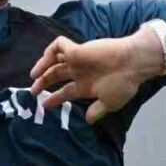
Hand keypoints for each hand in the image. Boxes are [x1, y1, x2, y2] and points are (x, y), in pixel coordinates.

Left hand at [29, 31, 163, 124]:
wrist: (132, 64)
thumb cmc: (123, 84)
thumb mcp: (110, 103)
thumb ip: (97, 111)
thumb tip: (88, 120)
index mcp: (87, 85)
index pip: (65, 91)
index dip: (54, 98)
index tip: (44, 105)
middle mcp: (80, 72)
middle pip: (56, 75)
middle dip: (43, 82)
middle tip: (32, 91)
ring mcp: (78, 60)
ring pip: (54, 60)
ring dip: (42, 66)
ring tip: (34, 77)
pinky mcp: (78, 49)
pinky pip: (59, 45)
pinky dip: (50, 51)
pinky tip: (45, 61)